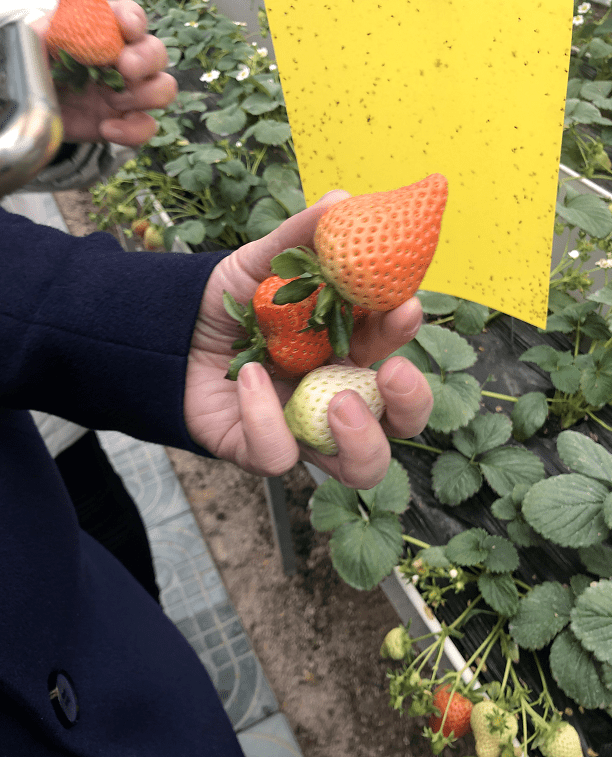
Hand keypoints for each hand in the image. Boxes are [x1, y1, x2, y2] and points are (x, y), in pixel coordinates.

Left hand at [32, 0, 176, 145]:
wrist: (37, 115)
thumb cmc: (38, 74)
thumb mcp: (32, 49)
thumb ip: (42, 34)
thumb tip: (57, 31)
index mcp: (103, 34)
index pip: (129, 17)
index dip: (133, 19)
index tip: (127, 28)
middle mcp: (123, 60)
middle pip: (157, 52)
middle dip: (146, 59)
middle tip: (125, 68)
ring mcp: (130, 93)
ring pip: (164, 88)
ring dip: (145, 94)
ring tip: (112, 100)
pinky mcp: (128, 123)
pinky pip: (148, 126)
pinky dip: (133, 130)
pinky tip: (107, 129)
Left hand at [184, 192, 433, 488]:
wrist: (166, 330)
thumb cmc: (226, 301)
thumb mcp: (262, 262)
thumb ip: (299, 237)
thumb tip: (343, 200)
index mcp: (346, 349)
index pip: (392, 349)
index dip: (404, 332)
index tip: (405, 305)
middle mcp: (333, 395)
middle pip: (398, 423)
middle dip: (410, 404)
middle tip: (395, 374)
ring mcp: (301, 429)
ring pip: (359, 467)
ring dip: (363, 441)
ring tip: (340, 403)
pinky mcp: (260, 450)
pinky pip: (278, 454)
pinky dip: (266, 417)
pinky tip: (252, 377)